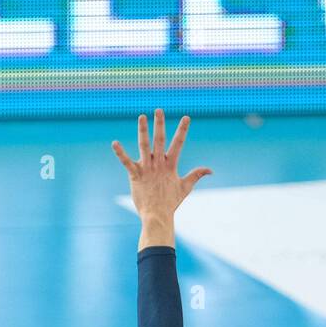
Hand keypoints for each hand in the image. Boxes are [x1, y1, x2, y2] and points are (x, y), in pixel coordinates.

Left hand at [112, 110, 211, 247]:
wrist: (157, 216)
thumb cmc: (170, 203)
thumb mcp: (185, 187)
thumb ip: (196, 175)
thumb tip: (210, 170)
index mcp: (170, 165)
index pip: (178, 144)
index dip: (182, 130)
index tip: (186, 117)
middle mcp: (158, 164)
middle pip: (159, 140)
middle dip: (160, 124)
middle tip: (159, 110)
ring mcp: (147, 169)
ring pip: (144, 146)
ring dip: (143, 130)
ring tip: (141, 117)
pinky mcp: (135, 175)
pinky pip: (126, 162)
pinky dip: (120, 153)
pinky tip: (114, 143)